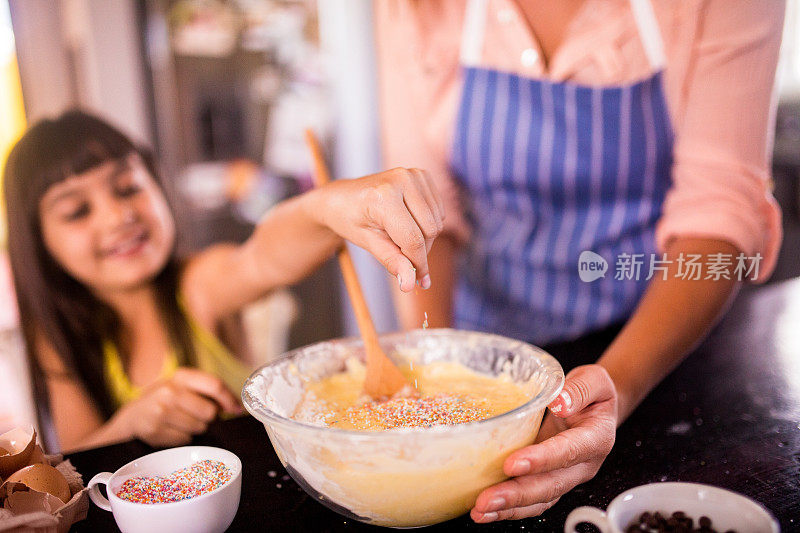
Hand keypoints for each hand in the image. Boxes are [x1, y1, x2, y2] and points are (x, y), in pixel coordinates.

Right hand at [113, 368, 241, 447]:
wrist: (133, 416)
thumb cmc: (166, 400)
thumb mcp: (184, 387)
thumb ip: (209, 392)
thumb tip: (236, 407)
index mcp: (181, 376)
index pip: (214, 385)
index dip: (229, 399)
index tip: (236, 409)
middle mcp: (170, 391)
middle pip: (210, 412)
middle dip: (208, 417)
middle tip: (194, 415)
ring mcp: (160, 411)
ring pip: (199, 427)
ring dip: (195, 428)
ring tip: (180, 421)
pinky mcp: (155, 430)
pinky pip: (185, 440)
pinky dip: (182, 438)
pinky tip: (170, 430)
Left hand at [309, 168, 443, 291]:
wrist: (342, 196)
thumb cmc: (350, 219)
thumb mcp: (367, 242)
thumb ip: (391, 261)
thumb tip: (409, 285)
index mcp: (383, 197)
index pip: (413, 239)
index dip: (419, 264)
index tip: (420, 282)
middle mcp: (401, 180)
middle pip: (429, 231)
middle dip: (419, 250)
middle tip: (400, 254)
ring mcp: (413, 174)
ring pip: (436, 223)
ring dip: (424, 237)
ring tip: (399, 235)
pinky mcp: (421, 174)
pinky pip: (438, 211)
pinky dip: (427, 223)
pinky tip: (408, 221)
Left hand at [471, 365, 616, 521]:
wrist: (596, 409)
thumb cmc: (593, 394)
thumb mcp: (593, 380)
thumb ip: (580, 389)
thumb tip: (560, 402)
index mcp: (595, 438)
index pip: (568, 452)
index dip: (541, 460)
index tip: (513, 463)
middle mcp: (582, 465)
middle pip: (550, 485)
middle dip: (517, 495)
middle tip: (487, 499)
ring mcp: (566, 477)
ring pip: (540, 499)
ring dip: (509, 508)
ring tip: (481, 511)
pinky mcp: (550, 481)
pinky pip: (532, 501)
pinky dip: (509, 508)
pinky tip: (487, 510)